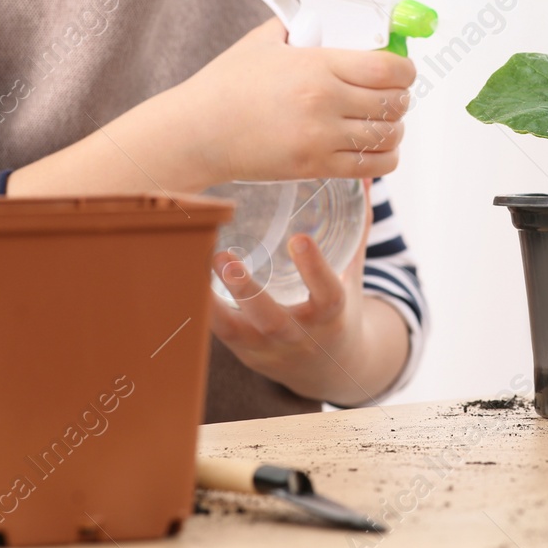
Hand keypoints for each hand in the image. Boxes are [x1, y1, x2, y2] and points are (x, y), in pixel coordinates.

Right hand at [174, 18, 413, 186]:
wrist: (197, 132)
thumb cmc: (227, 84)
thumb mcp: (264, 41)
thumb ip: (299, 25)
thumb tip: (329, 15)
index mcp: (317, 66)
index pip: (389, 68)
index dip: (405, 70)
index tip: (402, 70)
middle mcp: (324, 103)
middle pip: (395, 103)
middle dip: (401, 98)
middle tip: (393, 95)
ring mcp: (321, 139)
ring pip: (389, 136)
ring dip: (394, 128)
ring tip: (384, 123)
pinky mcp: (315, 168)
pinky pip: (373, 167)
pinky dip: (384, 158)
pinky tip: (374, 148)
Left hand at [206, 180, 408, 404]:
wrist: (330, 370)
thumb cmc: (339, 309)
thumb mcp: (352, 273)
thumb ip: (357, 227)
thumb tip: (367, 177)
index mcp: (332, 317)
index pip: (327, 296)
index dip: (315, 269)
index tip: (299, 239)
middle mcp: (299, 337)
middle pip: (272, 320)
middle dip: (248, 291)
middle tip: (226, 258)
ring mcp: (267, 348)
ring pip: (236, 329)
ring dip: (213, 300)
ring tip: (194, 265)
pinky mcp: (243, 351)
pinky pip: (217, 333)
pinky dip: (199, 307)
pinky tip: (180, 279)